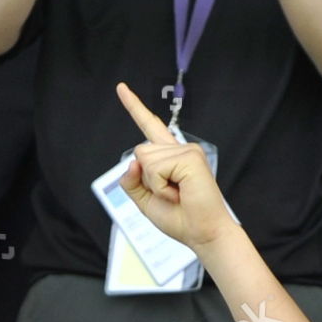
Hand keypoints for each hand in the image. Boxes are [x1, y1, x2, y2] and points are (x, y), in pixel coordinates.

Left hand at [116, 83, 232, 251]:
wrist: (201, 233)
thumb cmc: (179, 218)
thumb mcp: (145, 201)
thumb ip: (132, 181)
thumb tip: (133, 160)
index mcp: (169, 157)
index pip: (149, 127)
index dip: (135, 107)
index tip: (121, 88)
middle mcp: (179, 149)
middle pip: (140, 152)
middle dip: (146, 179)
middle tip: (170, 194)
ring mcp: (187, 150)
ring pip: (146, 160)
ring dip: (155, 184)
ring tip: (176, 194)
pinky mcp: (190, 157)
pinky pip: (156, 169)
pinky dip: (161, 187)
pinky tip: (179, 192)